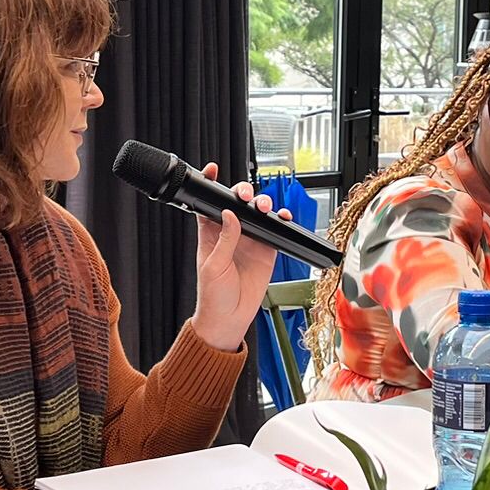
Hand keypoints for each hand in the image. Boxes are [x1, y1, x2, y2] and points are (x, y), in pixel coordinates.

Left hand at [189, 163, 290, 351]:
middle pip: (236, 203)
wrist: (229, 319)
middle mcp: (230, 234)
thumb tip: (230, 214)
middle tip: (245, 195)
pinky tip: (282, 217)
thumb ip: (224, 239)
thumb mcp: (214, 266)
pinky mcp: (266, 250)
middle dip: (242, 192)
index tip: (211, 170)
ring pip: (257, 213)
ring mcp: (249, 241)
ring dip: (262, 204)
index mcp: (210, 235)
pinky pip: (275, 230)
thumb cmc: (212, 296)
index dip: (209, 186)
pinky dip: (281, 220)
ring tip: (264, 207)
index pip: (208, 204)